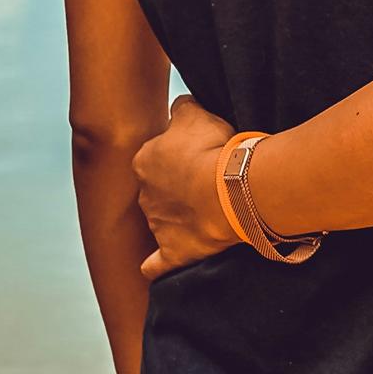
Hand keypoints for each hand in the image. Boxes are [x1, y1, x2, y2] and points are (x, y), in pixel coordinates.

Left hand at [135, 97, 242, 278]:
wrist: (228, 190)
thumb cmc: (212, 149)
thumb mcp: (195, 113)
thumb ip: (182, 109)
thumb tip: (179, 107)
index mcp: (144, 161)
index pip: (157, 155)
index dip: (180, 154)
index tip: (200, 154)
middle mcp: (144, 195)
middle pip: (158, 188)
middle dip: (177, 186)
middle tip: (206, 181)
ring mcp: (157, 225)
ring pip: (161, 220)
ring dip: (178, 217)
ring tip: (206, 213)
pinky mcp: (173, 252)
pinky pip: (156, 264)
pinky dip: (156, 265)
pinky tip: (157, 266)